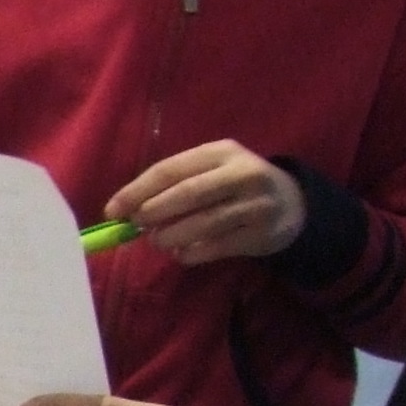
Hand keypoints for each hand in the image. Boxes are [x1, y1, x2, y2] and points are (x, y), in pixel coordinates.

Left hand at [108, 141, 308, 265]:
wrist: (292, 204)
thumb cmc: (236, 186)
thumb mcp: (212, 171)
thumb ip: (175, 184)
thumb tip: (127, 210)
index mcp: (221, 152)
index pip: (171, 169)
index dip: (137, 190)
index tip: (113, 210)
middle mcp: (241, 173)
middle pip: (187, 193)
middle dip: (154, 212)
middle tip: (137, 226)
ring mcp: (254, 204)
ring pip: (202, 223)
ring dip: (171, 236)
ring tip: (158, 241)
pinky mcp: (260, 233)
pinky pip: (216, 247)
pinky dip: (191, 253)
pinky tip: (181, 253)